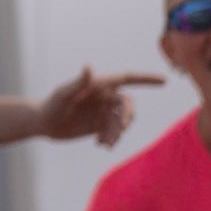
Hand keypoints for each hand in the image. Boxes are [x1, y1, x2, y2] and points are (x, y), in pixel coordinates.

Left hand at [36, 65, 159, 145]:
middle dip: (128, 117)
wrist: (45, 123)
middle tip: (121, 130)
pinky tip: (100, 144)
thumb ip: (78, 82)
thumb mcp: (64, 94)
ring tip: (104, 143)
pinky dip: (112, 138)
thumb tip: (89, 66)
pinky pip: (116, 132)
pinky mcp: (102, 125)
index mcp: (100, 84)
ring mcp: (105, 111)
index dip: (147, 79)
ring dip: (118, 132)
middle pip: (128, 105)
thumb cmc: (51, 105)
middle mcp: (106, 96)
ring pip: (123, 121)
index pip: (128, 78)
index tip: (165, 80)